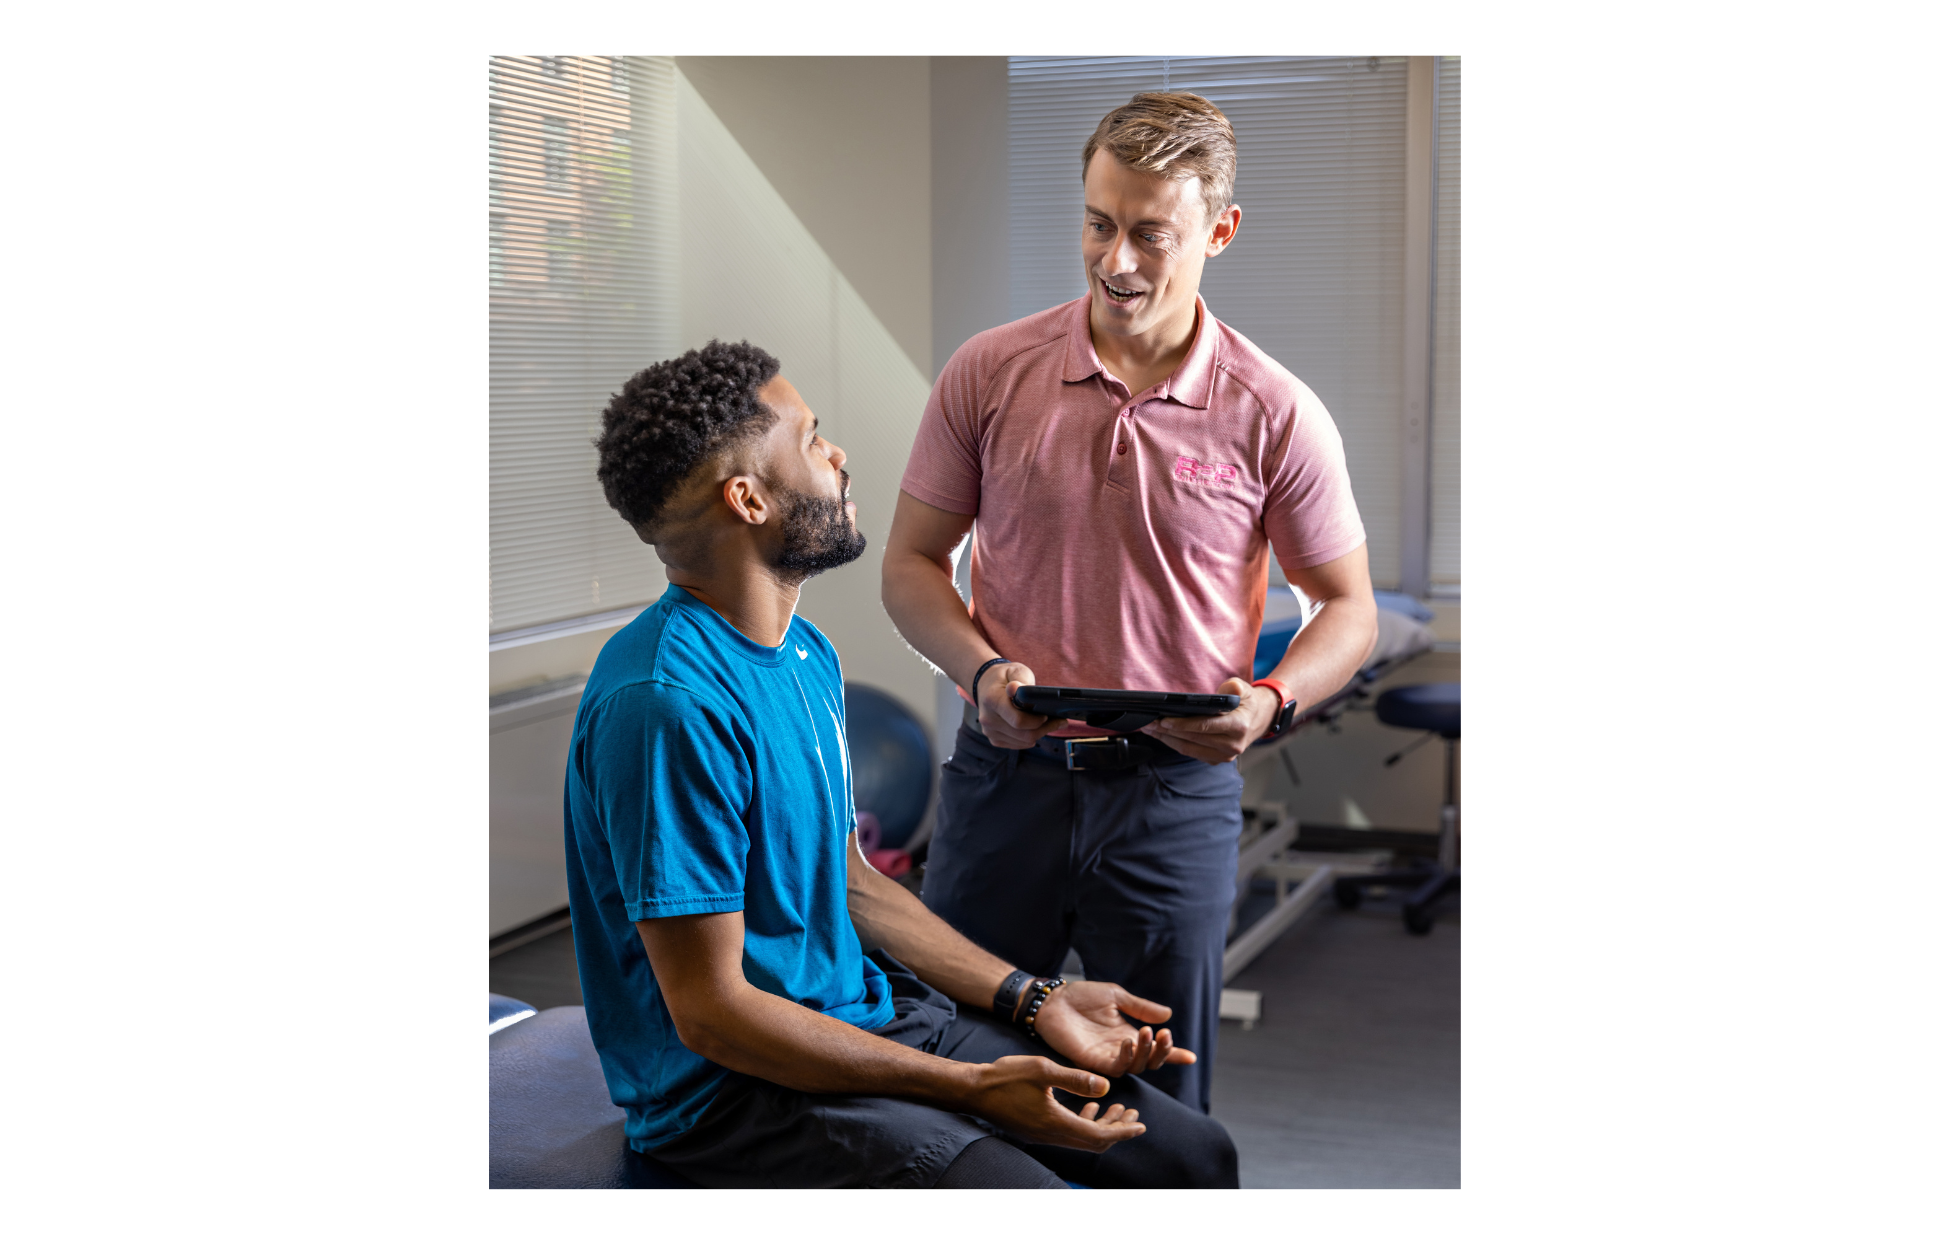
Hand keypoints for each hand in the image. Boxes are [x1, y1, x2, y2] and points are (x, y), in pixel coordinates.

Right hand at [960, 1055, 1144, 1151]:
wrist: (973, 1090)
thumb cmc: (1005, 1077)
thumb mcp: (1043, 1070)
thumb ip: (1076, 1079)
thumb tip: (1106, 1086)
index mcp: (1056, 1123)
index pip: (1098, 1136)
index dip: (1122, 1131)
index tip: (1141, 1125)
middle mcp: (1051, 1135)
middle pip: (1093, 1142)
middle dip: (1117, 1129)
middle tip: (1133, 1113)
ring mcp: (1043, 1135)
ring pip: (1081, 1138)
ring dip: (1102, 1125)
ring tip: (1117, 1107)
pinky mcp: (1036, 1130)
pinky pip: (1068, 1133)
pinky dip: (1084, 1122)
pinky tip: (1088, 1106)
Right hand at [976, 661, 1057, 749]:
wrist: (986, 684)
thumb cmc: (1005, 677)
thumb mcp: (1015, 670)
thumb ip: (1019, 679)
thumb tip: (1016, 689)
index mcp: (992, 700)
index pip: (1018, 720)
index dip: (1037, 721)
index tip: (1048, 715)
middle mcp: (988, 719)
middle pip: (1023, 735)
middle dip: (1045, 729)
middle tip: (1060, 722)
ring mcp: (989, 731)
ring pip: (1023, 742)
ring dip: (1039, 734)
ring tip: (1050, 723)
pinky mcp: (994, 739)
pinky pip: (1018, 745)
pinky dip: (1030, 738)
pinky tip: (1036, 728)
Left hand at [1032, 980, 1197, 1076]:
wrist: (1054, 1000)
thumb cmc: (1082, 997)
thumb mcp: (1117, 997)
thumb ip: (1141, 1007)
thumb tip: (1168, 1015)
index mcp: (1128, 1034)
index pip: (1154, 1049)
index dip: (1173, 1054)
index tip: (1190, 1057)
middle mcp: (1120, 1049)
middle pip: (1149, 1062)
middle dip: (1162, 1051)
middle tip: (1165, 1034)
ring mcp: (1107, 1057)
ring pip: (1136, 1067)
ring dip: (1146, 1053)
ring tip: (1148, 1033)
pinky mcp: (1092, 1061)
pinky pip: (1115, 1067)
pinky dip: (1126, 1057)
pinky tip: (1128, 1042)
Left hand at [1141, 676, 1277, 763]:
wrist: (1261, 719)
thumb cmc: (1248, 701)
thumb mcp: (1243, 687)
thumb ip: (1230, 687)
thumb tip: (1212, 695)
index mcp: (1238, 726)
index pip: (1205, 726)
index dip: (1182, 724)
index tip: (1163, 720)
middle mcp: (1233, 745)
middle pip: (1193, 739)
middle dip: (1167, 731)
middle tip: (1148, 723)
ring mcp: (1225, 755)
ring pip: (1189, 749)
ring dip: (1167, 739)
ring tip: (1150, 730)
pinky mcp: (1218, 760)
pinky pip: (1192, 752)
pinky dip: (1175, 744)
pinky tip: (1162, 736)